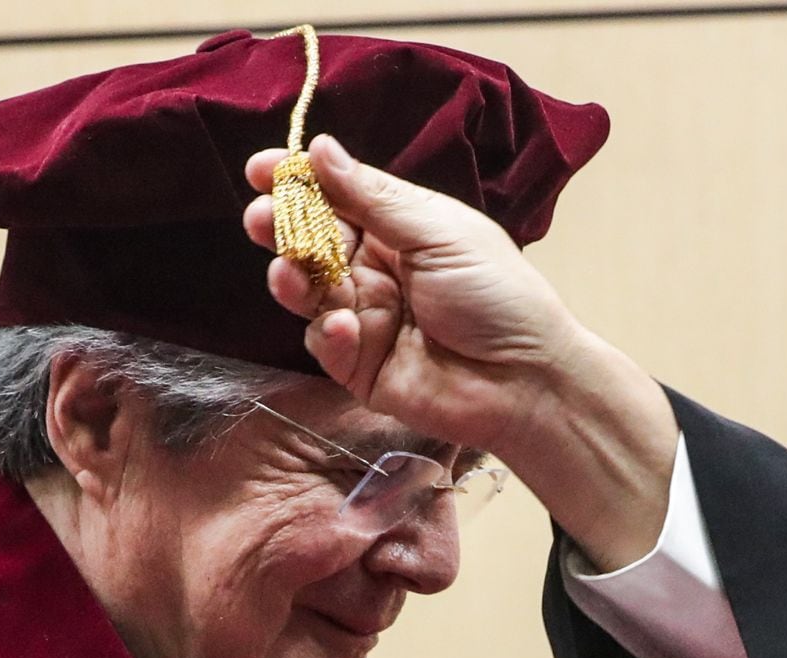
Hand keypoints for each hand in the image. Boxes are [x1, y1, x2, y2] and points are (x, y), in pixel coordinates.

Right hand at [243, 135, 583, 458]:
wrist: (526, 380)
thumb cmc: (498, 296)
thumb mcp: (438, 233)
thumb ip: (374, 197)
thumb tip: (320, 148)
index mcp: (400, 231)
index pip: (338, 198)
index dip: (300, 182)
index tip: (260, 169)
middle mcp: (377, 271)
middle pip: (312, 243)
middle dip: (282, 228)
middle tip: (260, 218)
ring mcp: (366, 319)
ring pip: (308, 293)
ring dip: (292, 278)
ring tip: (289, 269)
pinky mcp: (359, 366)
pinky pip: (324, 343)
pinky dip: (327, 332)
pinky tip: (343, 325)